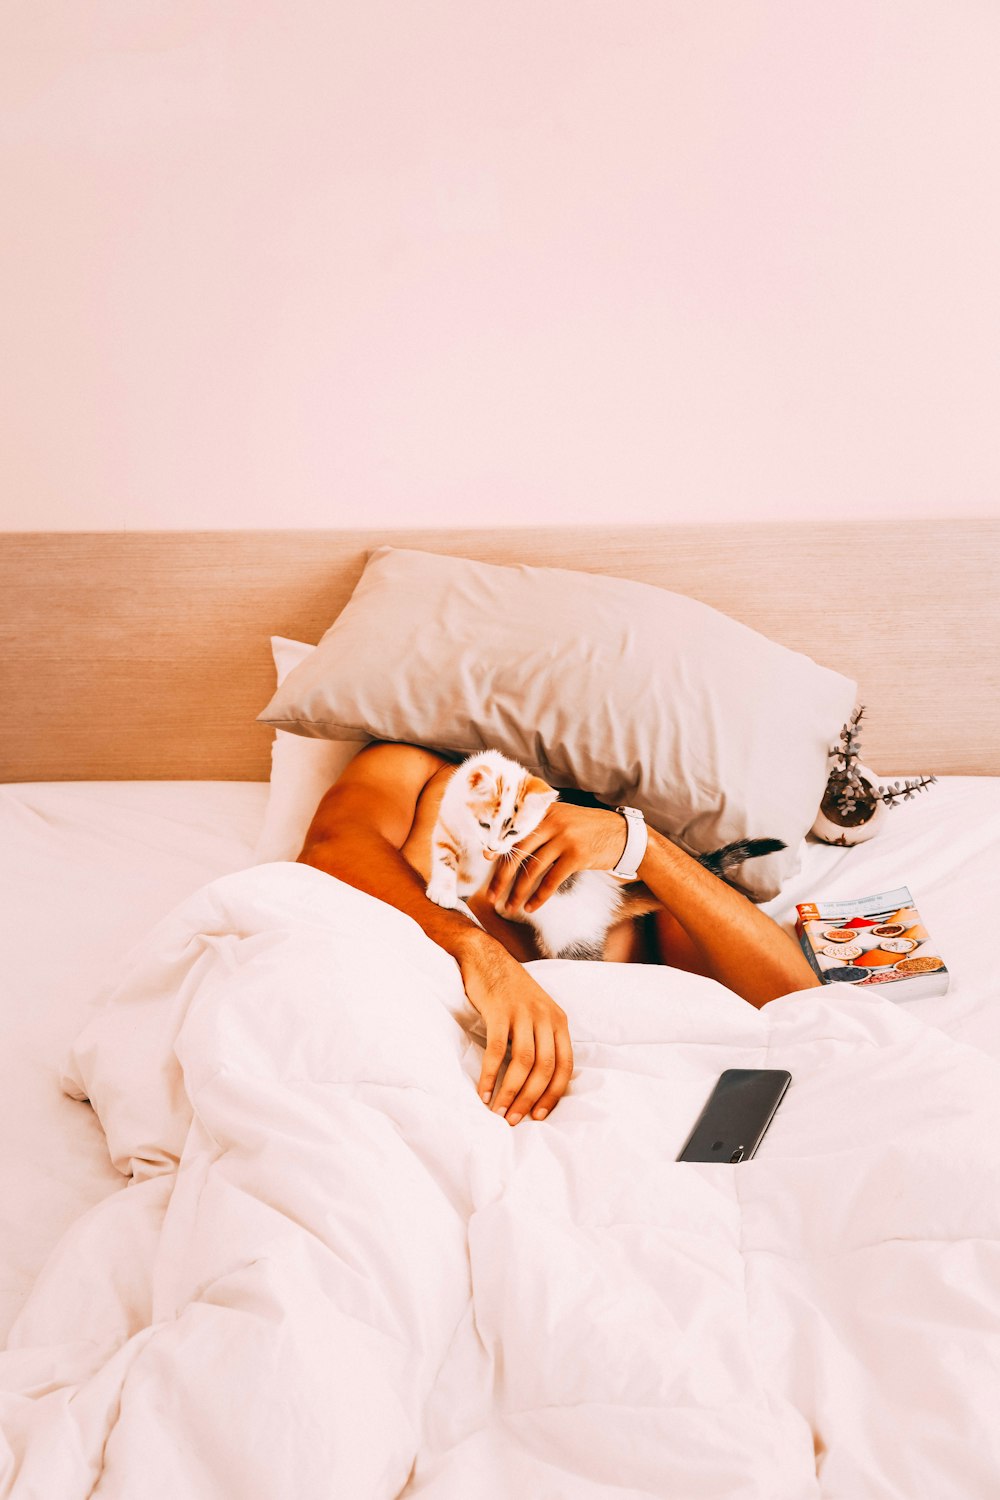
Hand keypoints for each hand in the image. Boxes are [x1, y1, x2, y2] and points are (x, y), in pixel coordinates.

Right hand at [459, 939, 573, 1124]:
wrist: (486, 957)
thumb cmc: (510, 991)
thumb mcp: (537, 1012)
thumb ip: (542, 1039)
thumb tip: (537, 1082)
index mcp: (559, 1020)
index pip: (565, 1066)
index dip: (553, 1094)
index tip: (539, 1116)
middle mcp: (546, 1017)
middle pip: (545, 1068)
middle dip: (531, 1098)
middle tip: (514, 1120)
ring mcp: (523, 1013)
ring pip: (523, 1062)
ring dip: (511, 1091)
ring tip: (498, 1111)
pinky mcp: (500, 1011)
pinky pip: (497, 1050)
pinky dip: (490, 1074)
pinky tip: (483, 1091)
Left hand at [486, 802, 628, 917]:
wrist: (624, 835)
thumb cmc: (590, 830)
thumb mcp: (565, 819)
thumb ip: (543, 826)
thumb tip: (513, 846)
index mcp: (545, 812)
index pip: (515, 831)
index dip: (498, 847)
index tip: (484, 861)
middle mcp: (552, 822)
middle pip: (518, 852)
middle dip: (502, 876)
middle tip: (492, 895)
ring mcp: (564, 838)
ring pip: (532, 869)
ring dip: (519, 891)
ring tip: (510, 906)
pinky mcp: (576, 856)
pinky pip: (551, 880)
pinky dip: (539, 896)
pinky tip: (532, 907)